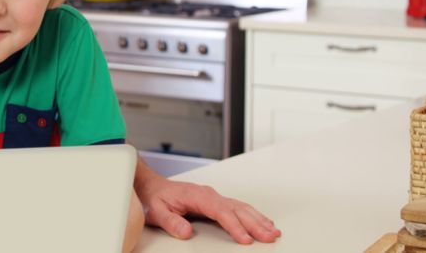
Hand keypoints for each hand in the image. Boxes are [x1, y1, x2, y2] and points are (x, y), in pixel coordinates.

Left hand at [136, 175, 280, 243]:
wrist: (151, 186)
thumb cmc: (155, 198)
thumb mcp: (157, 212)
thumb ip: (171, 222)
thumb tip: (186, 232)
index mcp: (198, 196)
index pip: (221, 212)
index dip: (235, 226)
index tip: (245, 239)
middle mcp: (209, 195)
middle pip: (237, 209)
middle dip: (255, 224)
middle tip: (270, 237)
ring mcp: (214, 197)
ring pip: (242, 207)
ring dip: (259, 219)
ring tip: (274, 232)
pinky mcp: (215, 202)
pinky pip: (238, 207)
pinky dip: (253, 215)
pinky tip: (263, 222)